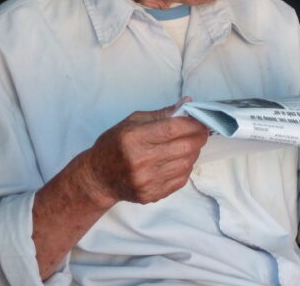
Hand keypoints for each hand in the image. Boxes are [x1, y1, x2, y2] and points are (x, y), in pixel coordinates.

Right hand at [79, 99, 209, 207]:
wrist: (98, 178)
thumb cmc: (114, 145)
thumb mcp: (131, 122)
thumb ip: (161, 114)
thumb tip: (186, 104)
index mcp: (133, 138)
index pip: (172, 129)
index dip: (192, 123)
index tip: (202, 120)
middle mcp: (140, 160)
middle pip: (183, 147)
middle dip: (198, 137)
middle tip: (202, 131)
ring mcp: (146, 181)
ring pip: (185, 164)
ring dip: (194, 152)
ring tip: (191, 144)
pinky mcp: (151, 195)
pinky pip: (180, 180)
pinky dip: (186, 167)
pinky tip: (181, 160)